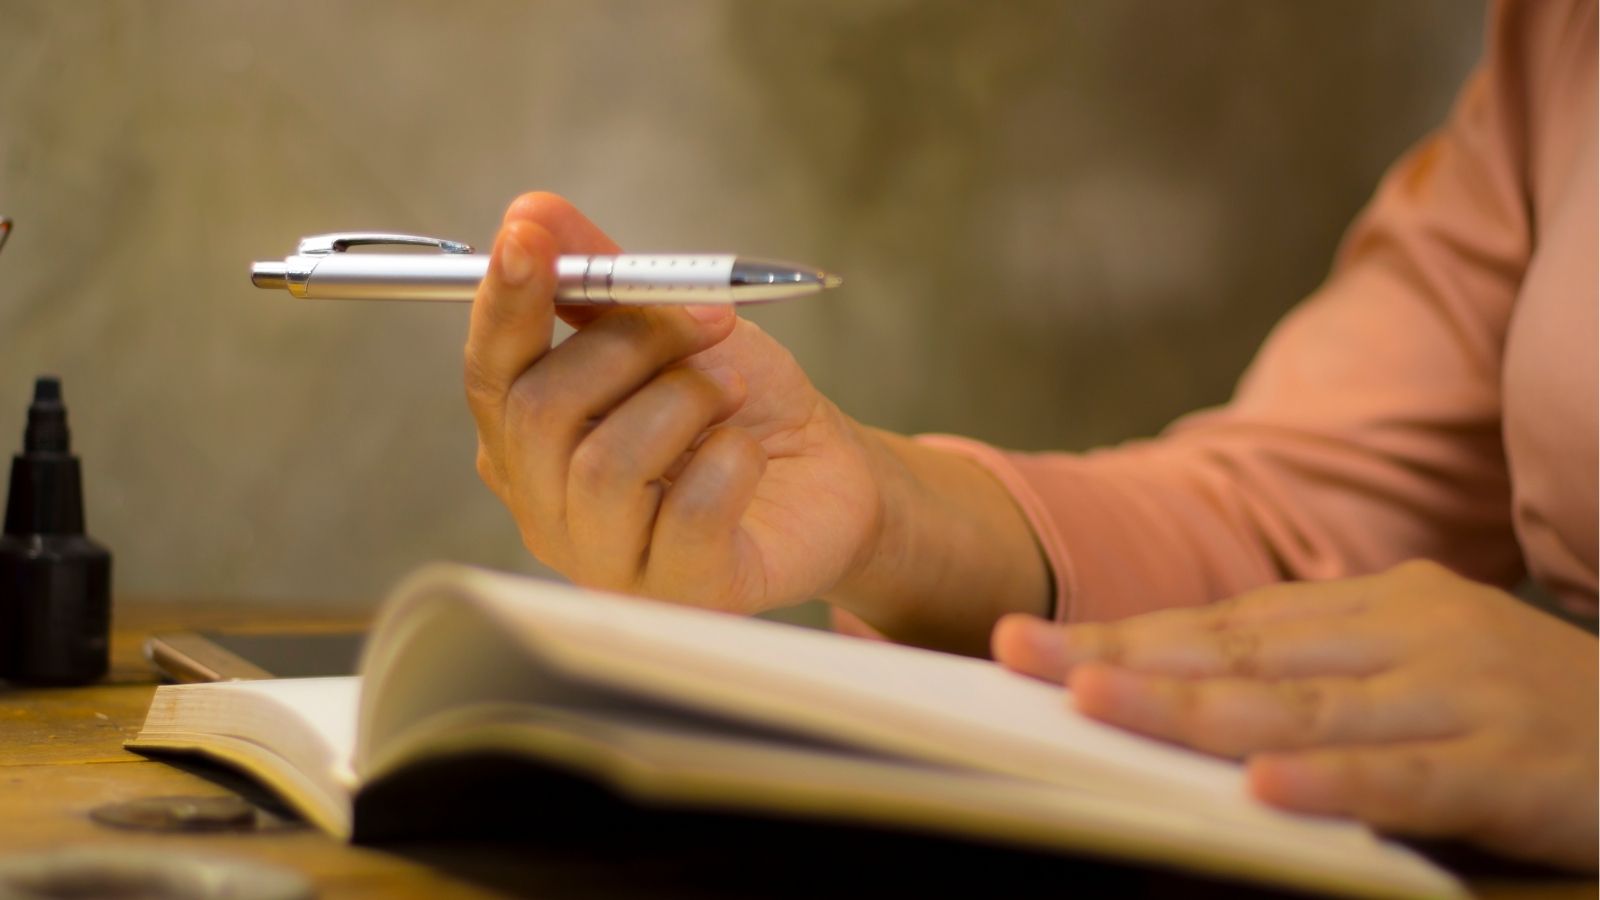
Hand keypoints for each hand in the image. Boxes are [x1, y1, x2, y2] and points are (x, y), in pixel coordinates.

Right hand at [464, 193, 883, 614]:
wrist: (827, 473)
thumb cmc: (739, 408)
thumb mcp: (672, 326)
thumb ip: (600, 278)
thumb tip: (530, 212)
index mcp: (531, 440)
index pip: (490, 373)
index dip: (504, 305)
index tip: (529, 239)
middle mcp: (548, 507)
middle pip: (538, 415)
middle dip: (628, 345)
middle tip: (704, 322)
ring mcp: (607, 562)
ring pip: (605, 468)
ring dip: (684, 401)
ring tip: (730, 391)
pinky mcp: (682, 593)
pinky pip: (689, 517)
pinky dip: (730, 462)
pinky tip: (748, 453)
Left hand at [992, 560, 1598, 870]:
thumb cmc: (1524, 713)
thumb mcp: (1413, 677)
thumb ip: (1313, 690)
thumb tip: (1193, 716)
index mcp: (1375, 608)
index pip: (1223, 625)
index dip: (1126, 636)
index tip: (1031, 644)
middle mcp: (1408, 635)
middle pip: (1240, 654)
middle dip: (1124, 660)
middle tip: (1022, 657)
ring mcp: (1461, 695)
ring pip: (1303, 707)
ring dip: (1192, 710)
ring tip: (1095, 705)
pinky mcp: (1515, 765)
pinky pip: (1408, 782)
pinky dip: (1332, 785)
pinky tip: (1264, 790)